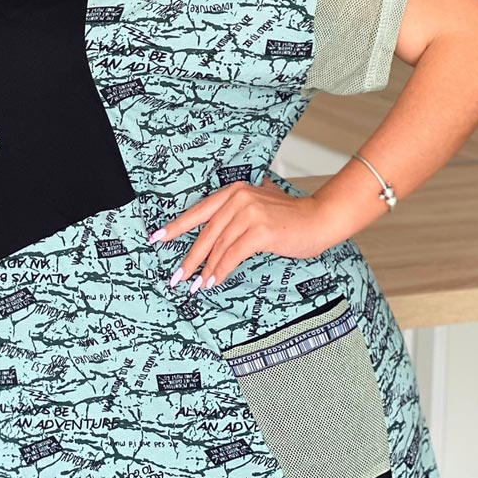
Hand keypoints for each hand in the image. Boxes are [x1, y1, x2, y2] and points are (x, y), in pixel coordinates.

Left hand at [148, 178, 328, 290]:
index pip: (198, 211)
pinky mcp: (259, 230)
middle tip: (176, 277)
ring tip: (195, 286)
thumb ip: (241, 208)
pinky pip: (232, 255)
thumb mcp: (261, 204)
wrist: (320, 218)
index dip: (176, 227)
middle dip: (189, 258)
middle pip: (205, 233)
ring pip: (217, 247)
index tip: (157, 238)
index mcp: (234, 191)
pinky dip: (220, 270)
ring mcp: (248, 213)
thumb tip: (222, 227)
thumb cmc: (292, 217)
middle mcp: (238, 198)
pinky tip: (213, 282)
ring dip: (204, 270)